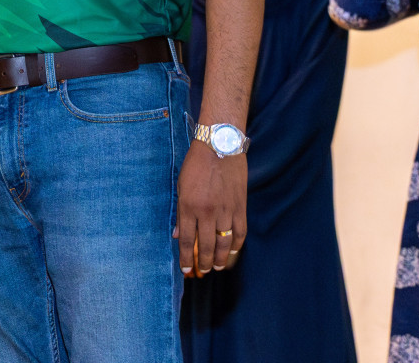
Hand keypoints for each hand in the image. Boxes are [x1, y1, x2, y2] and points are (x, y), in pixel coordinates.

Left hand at [175, 142, 246, 277]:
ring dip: (220, 258)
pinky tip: (231, 252)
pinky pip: (239, 232)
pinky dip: (236, 245)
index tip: (186, 270)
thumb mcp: (181, 187)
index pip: (187, 241)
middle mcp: (207, 212)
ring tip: (216, 267)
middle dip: (203, 263)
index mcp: (189, 206)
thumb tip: (178, 235)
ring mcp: (226, 210)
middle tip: (202, 272)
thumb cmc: (196, 165)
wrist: (220, 146)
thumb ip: (181, 213)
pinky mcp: (240, 207)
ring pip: (224, 243)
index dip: (186, 258)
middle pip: (206, 246)